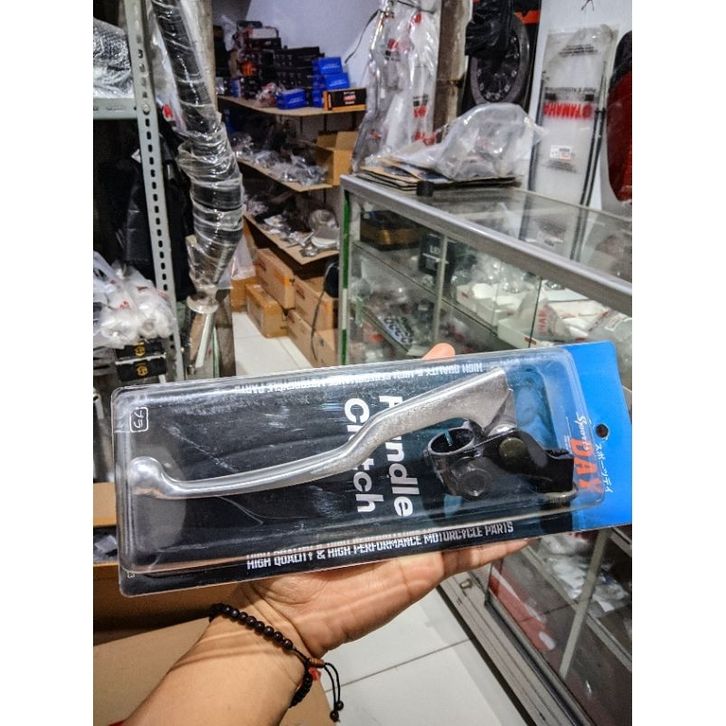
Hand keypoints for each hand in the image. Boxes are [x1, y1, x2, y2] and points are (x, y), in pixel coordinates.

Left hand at [231, 343, 527, 656]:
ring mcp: (422, 527)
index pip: (409, 423)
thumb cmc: (290, 534)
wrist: (289, 604)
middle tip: (513, 409)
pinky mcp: (432, 561)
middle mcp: (402, 491)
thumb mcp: (304, 475)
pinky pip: (473, 549)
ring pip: (470, 500)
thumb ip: (322, 436)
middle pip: (448, 458)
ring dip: (501, 484)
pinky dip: (503, 539)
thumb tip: (319, 385)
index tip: (459, 365)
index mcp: (372, 465)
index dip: (434, 396)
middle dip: (479, 435)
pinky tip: (534, 523)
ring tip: (533, 456)